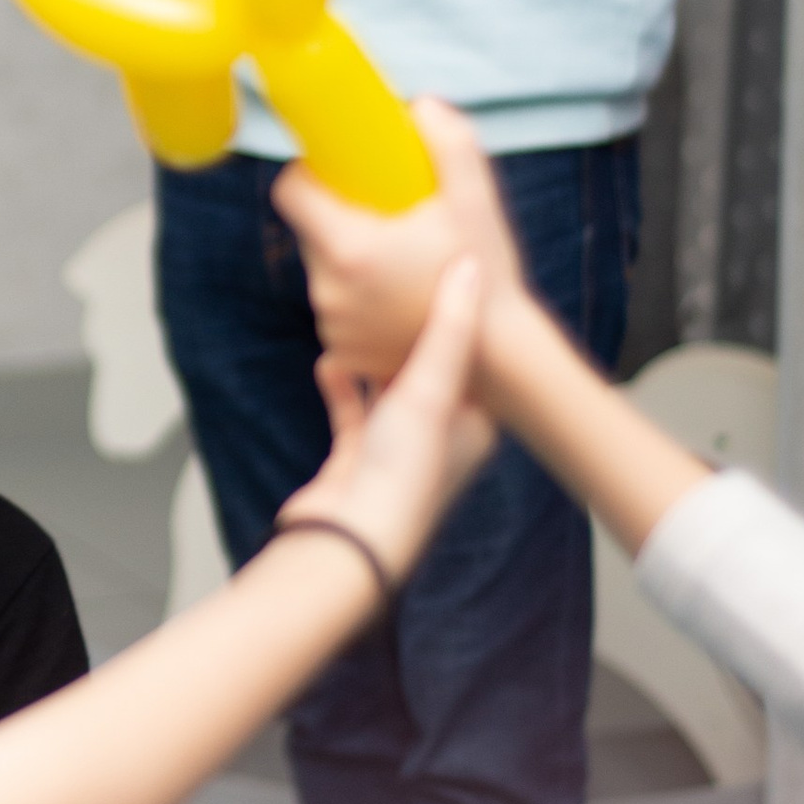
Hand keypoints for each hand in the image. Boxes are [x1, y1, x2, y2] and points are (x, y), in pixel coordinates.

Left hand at [275, 100, 525, 384]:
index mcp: (348, 248)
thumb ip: (449, 141)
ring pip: (322, 268)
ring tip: (398, 253)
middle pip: (308, 229)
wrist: (501, 354)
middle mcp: (328, 290)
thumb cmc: (487, 269)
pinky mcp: (344, 351)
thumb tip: (419, 105)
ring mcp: (332, 326)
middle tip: (383, 208)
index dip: (309, 173)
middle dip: (336, 212)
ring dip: (347, 255)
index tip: (340, 169)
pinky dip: (356, 295)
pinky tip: (397, 290)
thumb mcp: (475, 197)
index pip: (290, 192)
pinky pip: (335, 307)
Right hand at [277, 251, 492, 588]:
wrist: (350, 539)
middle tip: (396, 288)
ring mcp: (398, 451)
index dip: (461, 320)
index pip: (476, 362)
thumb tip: (470, 264)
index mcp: (476, 426)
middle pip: (430, 371)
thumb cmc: (402, 472)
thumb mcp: (431, 387)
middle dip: (409, 332)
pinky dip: (341, 383)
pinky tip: (328, 360)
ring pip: (388, 387)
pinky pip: (352, 408)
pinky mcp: (357, 460)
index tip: (443, 280)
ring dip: (372, 355)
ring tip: (360, 318)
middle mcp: (442, 439)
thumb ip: (449, 325)